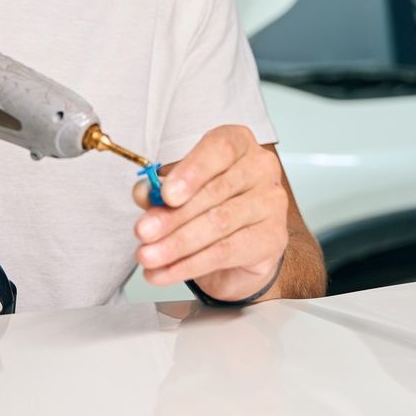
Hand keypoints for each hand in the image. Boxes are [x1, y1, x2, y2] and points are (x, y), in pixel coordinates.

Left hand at [130, 125, 288, 301]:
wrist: (239, 246)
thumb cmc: (210, 203)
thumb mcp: (180, 190)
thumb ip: (160, 189)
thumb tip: (144, 193)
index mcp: (239, 143)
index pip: (219, 149)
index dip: (191, 172)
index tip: (166, 194)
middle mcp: (261, 168)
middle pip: (215, 191)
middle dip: (173, 216)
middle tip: (143, 232)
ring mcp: (272, 203)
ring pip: (219, 224)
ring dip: (176, 244)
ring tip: (148, 256)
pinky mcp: (272, 237)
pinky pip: (226, 252)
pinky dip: (189, 265)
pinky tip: (166, 272)